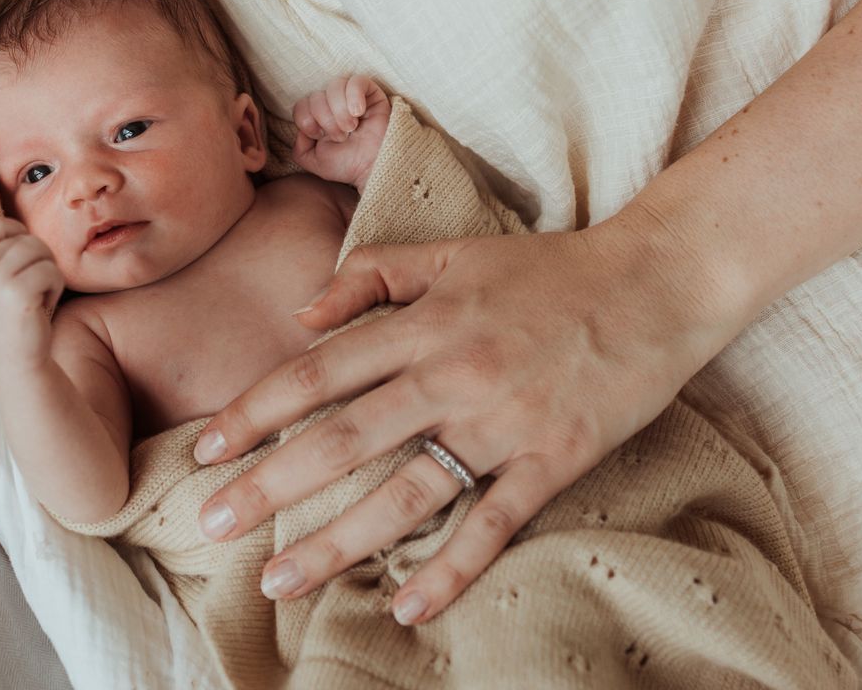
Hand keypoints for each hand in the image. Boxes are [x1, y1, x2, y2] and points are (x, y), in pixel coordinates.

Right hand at [0, 216, 65, 368]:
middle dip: (41, 260)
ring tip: (37, 296)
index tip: (23, 263)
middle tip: (33, 288)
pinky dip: (55, 288)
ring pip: (41, 251)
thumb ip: (1, 253)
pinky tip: (42, 307)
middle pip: (27, 238)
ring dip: (49, 273)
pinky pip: (52, 271)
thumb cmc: (14, 317)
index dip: (19, 235)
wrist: (16, 361)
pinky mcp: (18, 293)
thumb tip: (19, 221)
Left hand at [190, 214, 737, 624]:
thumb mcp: (450, 252)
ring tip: (279, 578)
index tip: (206, 448)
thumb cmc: (546, 268)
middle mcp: (451, 375)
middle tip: (212, 525)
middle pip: (343, 439)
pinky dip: (451, 569)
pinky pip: (494, 524)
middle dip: (270, 487)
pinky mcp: (554, 458)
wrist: (655, 281)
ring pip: (405, 493)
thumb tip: (302, 312)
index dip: (256, 411)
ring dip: (337, 541)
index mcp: (422, 324)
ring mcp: (502, 422)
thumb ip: (371, 273)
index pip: (317, 372)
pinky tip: (407, 609)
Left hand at [291, 74, 390, 187]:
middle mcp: (333, 105)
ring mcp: (351, 97)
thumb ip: (299, 150)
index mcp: (318, 118)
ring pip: (335, 86)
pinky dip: (354, 95)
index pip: (301, 105)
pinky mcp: (371, 93)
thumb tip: (300, 130)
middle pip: (316, 96)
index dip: (306, 120)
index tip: (319, 136)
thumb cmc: (348, 165)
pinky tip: (359, 113)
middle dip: (326, 120)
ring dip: (340, 111)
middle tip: (341, 137)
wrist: (374, 168)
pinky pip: (357, 81)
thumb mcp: (315, 163)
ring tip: (351, 128)